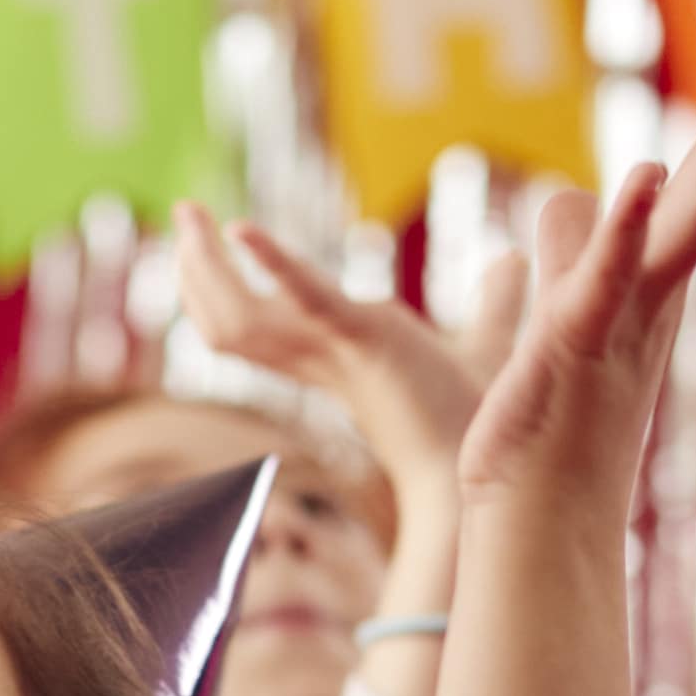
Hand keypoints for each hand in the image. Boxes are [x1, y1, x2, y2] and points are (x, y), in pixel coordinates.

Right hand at [169, 208, 485, 507]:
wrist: (492, 481)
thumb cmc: (489, 421)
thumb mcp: (488, 346)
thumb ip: (495, 303)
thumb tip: (512, 259)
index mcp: (341, 362)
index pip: (262, 331)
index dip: (230, 291)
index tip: (213, 244)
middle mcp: (325, 361)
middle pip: (233, 323)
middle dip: (202, 271)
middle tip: (182, 215)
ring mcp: (339, 353)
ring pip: (239, 319)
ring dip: (209, 265)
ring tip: (190, 217)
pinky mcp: (364, 342)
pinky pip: (302, 300)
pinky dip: (271, 263)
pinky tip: (241, 229)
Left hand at [456, 0, 695, 509]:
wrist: (538, 518)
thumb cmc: (550, 423)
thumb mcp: (555, 312)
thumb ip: (570, 250)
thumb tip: (570, 197)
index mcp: (659, 267)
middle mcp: (662, 282)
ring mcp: (630, 312)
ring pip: (694, 218)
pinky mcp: (580, 344)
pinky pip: (610, 279)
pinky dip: (626, 229)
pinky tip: (641, 174)